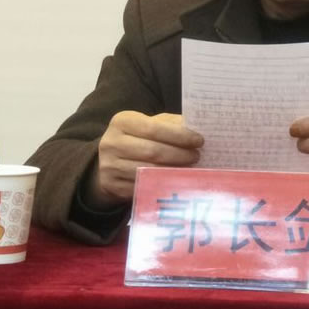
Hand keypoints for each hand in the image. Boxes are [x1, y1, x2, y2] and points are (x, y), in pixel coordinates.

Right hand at [84, 111, 202, 207]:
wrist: (110, 162)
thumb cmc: (138, 139)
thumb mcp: (150, 124)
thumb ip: (171, 124)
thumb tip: (196, 129)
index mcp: (122, 121)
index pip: (154, 128)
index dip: (179, 135)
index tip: (199, 141)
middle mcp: (111, 142)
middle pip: (153, 151)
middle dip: (180, 154)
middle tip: (197, 156)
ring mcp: (109, 166)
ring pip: (149, 171)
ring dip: (174, 170)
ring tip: (190, 168)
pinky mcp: (113, 186)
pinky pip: (143, 186)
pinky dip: (163, 184)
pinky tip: (175, 180)